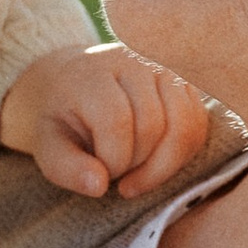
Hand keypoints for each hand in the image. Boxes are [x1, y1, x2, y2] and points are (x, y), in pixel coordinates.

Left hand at [0, 42, 212, 199]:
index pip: (116, 121)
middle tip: (116, 172)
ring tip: (138, 173)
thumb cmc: (64, 122)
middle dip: (136, 164)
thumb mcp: (49, 146)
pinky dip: (181, 155)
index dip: (113, 161)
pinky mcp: (185, 84)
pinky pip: (198, 126)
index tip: (101, 174)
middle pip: (152, 125)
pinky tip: (156, 162)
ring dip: (163, 164)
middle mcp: (133, 60)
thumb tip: (99, 186)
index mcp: (93, 71)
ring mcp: (164, 69)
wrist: (77, 88)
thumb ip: (66, 168)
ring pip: (184, 126)